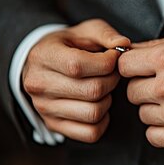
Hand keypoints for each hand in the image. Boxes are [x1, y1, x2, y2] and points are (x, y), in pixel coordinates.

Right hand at [22, 19, 129, 142]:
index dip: (107, 62)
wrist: (41, 65)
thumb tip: (124, 46)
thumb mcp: (84, 31)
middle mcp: (39, 85)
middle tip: (112, 73)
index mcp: (43, 57)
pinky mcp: (54, 126)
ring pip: (94, 113)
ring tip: (104, 87)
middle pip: (92, 91)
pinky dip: (103, 121)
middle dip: (112, 80)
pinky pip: (91, 133)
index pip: (78, 65)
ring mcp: (45, 109)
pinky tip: (99, 104)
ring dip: (108, 100)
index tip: (113, 57)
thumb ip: (105, 34)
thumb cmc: (67, 46)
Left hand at [119, 31, 163, 152]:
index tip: (143, 71)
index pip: (124, 65)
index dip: (133, 67)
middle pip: (132, 91)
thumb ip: (162, 45)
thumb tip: (132, 50)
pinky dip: (163, 130)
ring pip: (143, 113)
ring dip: (156, 109)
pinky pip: (153, 135)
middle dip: (146, 88)